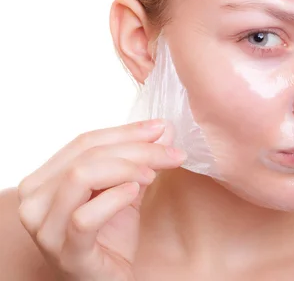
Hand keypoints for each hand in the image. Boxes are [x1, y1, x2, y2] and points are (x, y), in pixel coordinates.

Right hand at [16, 120, 186, 280]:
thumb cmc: (109, 238)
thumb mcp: (126, 191)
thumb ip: (140, 161)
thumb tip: (163, 129)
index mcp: (45, 180)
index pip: (85, 142)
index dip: (126, 131)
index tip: (160, 128)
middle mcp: (35, 201)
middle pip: (86, 157)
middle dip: (136, 149)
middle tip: (170, 153)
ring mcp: (45, 228)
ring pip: (80, 177)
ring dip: (125, 169)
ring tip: (152, 175)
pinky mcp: (66, 251)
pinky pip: (85, 216)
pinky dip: (114, 198)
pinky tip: (135, 192)